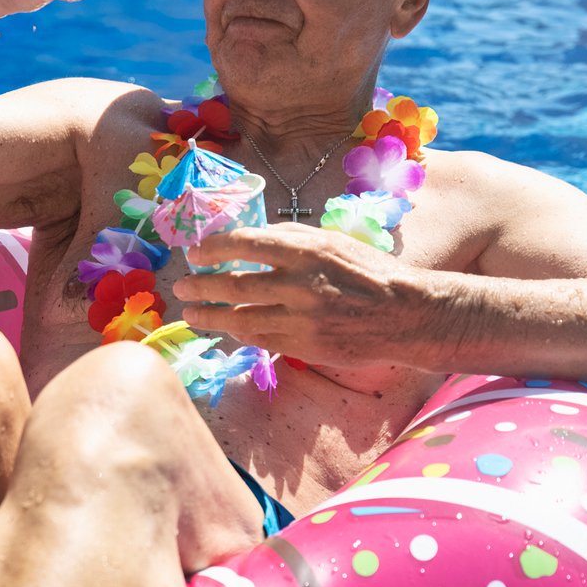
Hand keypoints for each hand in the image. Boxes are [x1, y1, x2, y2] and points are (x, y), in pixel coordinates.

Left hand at [171, 224, 461, 374]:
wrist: (405, 313)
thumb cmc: (368, 272)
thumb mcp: (332, 242)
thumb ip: (290, 239)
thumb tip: (247, 239)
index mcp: (306, 250)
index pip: (245, 244)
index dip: (213, 249)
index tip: (195, 253)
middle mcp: (299, 283)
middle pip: (234, 284)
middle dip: (201, 286)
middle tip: (182, 287)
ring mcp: (301, 318)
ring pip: (240, 318)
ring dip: (210, 316)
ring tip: (192, 315)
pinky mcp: (304, 346)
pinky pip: (260, 340)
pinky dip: (239, 334)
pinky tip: (227, 329)